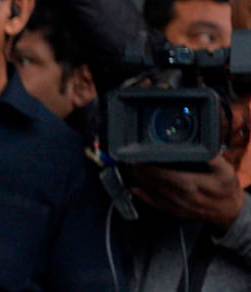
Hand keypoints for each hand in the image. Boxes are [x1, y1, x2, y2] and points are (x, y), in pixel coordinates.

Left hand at [128, 156, 246, 231]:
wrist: (230, 213)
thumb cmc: (226, 190)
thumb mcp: (225, 171)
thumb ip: (212, 158)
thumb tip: (201, 146)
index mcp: (195, 185)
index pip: (167, 176)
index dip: (151, 168)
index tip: (139, 159)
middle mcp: (183, 197)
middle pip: (156, 184)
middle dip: (141, 172)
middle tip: (129, 160)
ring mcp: (178, 206)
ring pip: (153, 193)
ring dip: (140, 181)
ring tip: (130, 169)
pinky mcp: (175, 212)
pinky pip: (155, 204)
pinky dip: (143, 196)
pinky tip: (134, 187)